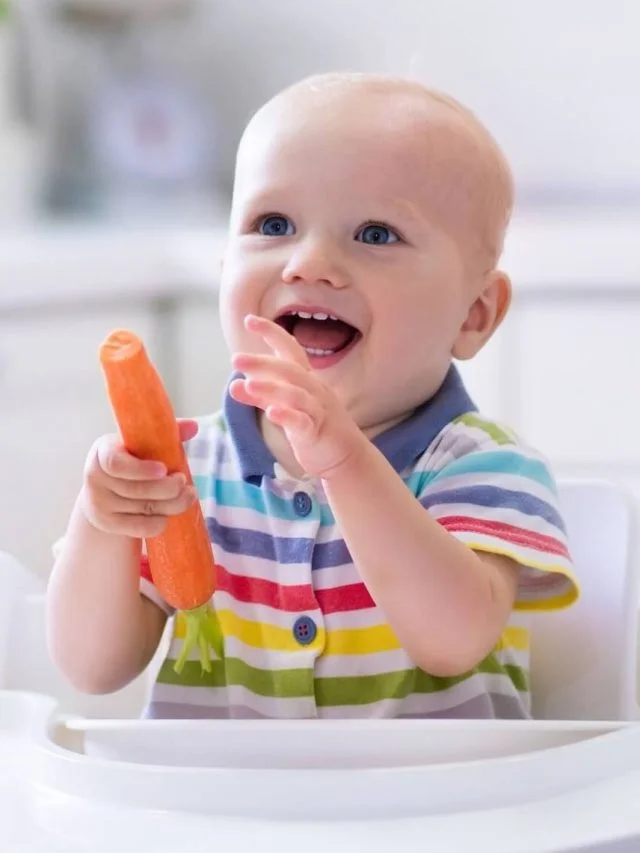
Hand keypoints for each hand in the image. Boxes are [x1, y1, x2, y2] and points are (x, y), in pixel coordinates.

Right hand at [81, 420, 198, 537]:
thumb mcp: (141, 444)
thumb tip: (193, 426)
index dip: (140, 469)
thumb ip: (166, 433)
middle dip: (166, 488)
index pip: (115, 463)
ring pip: (141, 509)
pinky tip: (169, 515)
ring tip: (188, 496)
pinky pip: (138, 527)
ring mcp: (99, 503)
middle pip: (134, 490)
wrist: (104, 491)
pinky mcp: (107, 523)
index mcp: (103, 451)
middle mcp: (95, 478)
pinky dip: (158, 523)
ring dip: (171, 505)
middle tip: (184, 482)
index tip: (164, 469)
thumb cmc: (130, 460)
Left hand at [229, 314, 363, 478]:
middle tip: (235, 359)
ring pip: (295, 394)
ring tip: (247, 386)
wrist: (346, 457)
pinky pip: (302, 421)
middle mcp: (314, 389)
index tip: (249, 319)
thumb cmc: (314, 428)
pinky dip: (287, 415)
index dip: (271, 332)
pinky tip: (271, 413)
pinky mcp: (317, 432)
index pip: (290, 349)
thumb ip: (261, 397)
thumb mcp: (285, 408)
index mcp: (306, 379)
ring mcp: (317, 410)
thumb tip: (235, 384)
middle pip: (289, 369)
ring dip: (270, 389)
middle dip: (262, 362)